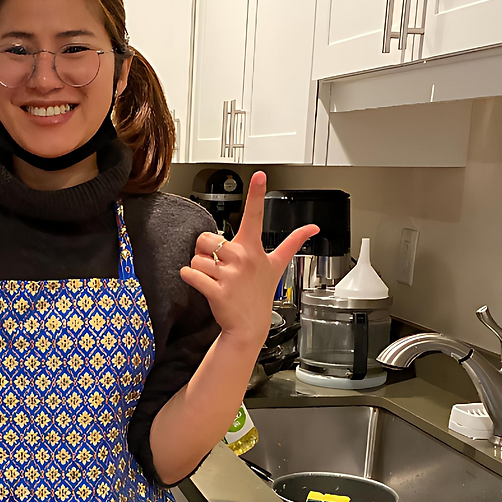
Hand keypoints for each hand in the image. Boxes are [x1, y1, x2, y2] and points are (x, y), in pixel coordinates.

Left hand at [180, 171, 318, 348]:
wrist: (249, 326)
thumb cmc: (260, 293)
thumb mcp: (277, 266)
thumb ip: (292, 243)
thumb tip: (313, 229)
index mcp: (253, 249)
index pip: (255, 215)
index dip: (257, 194)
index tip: (259, 175)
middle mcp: (243, 258)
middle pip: (205, 238)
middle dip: (205, 251)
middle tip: (218, 266)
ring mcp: (230, 275)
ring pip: (196, 257)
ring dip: (199, 268)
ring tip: (215, 279)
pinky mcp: (216, 290)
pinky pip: (189, 273)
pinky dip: (190, 278)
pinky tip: (204, 286)